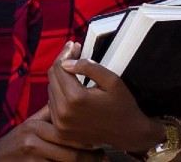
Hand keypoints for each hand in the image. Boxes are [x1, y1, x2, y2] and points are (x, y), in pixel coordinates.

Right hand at [0, 107, 105, 161]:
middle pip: (71, 150)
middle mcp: (33, 140)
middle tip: (104, 157)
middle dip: (90, 155)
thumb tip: (66, 97)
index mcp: (34, 125)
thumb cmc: (15, 143)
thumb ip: (47, 114)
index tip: (99, 140)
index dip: (86, 137)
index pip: (67, 131)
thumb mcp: (28, 125)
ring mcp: (33, 157)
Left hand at [48, 42, 163, 151]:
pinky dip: (59, 95)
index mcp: (75, 98)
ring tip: (74, 74)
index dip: (65, 54)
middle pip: (52, 78)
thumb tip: (66, 62)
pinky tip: (72, 91)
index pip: (59, 68)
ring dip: (60, 80)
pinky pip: (52, 106)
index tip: (73, 46)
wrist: (129, 134)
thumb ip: (88, 67)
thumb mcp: (112, 80)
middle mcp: (63, 112)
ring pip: (51, 91)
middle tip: (74, 55)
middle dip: (62, 65)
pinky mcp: (60, 131)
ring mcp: (60, 124)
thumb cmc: (123, 105)